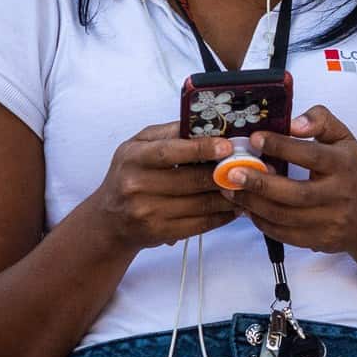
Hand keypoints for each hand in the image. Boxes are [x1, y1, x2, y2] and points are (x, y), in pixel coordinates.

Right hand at [92, 123, 236, 249]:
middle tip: (247, 166)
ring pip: (200, 204)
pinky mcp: (160, 233)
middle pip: (191, 180)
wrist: (109, 220)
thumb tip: (203, 124)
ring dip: (228, 196)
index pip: (170, 152)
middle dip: (223, 173)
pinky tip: (234, 208)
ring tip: (246, 186)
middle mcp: (137, 186)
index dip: (201, 148)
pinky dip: (221, 216)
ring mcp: (148, 213)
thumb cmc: (129, 174)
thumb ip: (167, 133)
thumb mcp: (137, 147)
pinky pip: (199, 224)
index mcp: (133, 158)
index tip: (227, 146)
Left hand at [230, 106, 356, 253]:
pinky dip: (262, 222)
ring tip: (232, 190)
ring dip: (254, 204)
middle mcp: (340, 194)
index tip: (254, 139)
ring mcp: (331, 221)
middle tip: (233, 172)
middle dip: (261, 183)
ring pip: (286, 217)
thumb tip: (293, 124)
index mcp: (344, 165)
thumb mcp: (343, 139)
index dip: (282, 146)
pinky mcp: (321, 240)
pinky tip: (248, 208)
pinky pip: (286, 235)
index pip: (312, 155)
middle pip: (296, 193)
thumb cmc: (350, 170)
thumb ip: (320, 121)